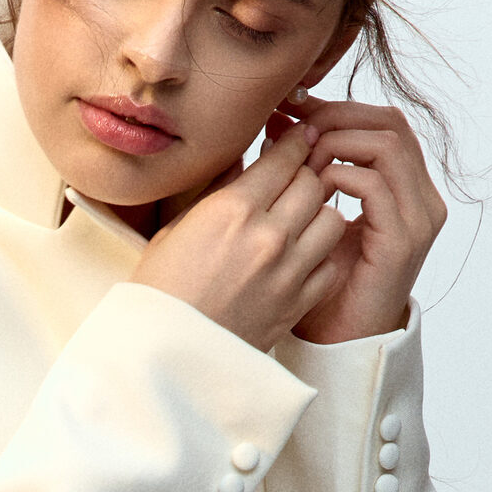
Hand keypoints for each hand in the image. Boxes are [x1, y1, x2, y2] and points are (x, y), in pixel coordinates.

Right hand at [129, 124, 350, 352]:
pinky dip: (322, 255)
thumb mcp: (175, 230)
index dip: (297, 141)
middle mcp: (268, 236)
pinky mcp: (297, 303)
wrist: (164, 355)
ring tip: (304, 218)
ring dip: (319, 213)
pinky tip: (304, 256)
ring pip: (332, 219)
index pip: (284, 158)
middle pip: (314, 183)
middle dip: (308, 174)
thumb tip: (240, 160)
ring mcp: (288, 271)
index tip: (302, 136)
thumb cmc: (159, 293)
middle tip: (299, 176)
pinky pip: (330, 264)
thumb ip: (216, 192)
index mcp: (232, 210)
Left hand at [266, 92, 446, 342]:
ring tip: (298, 157)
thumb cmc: (319, 283)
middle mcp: (421, 198)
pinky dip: (339, 177)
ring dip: (336, 143)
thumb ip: (307, 173)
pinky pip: (376, 186)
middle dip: (336, 117)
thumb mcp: (312, 216)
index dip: (337, 108)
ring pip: (387, 146)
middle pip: (390, 123)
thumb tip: (278, 126)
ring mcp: (418, 218)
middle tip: (290, 123)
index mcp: (405, 187)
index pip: (381, 123)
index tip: (291, 109)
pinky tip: (310, 188)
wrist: (336, 342)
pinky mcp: (403, 241)